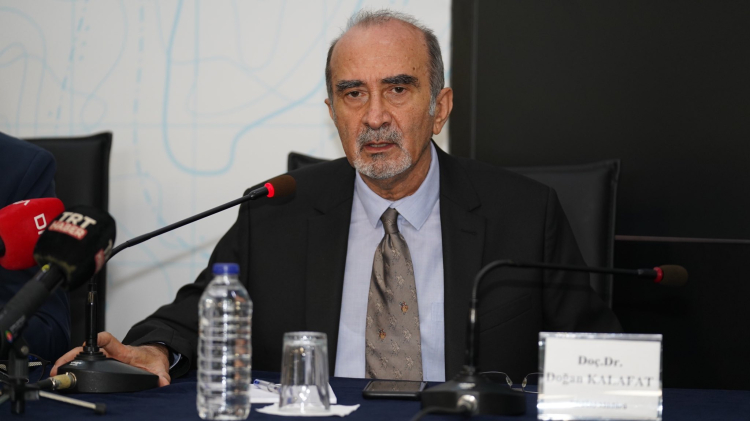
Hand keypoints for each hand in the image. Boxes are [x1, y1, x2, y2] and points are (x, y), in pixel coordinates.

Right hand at [51, 331, 171, 386]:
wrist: (152, 354)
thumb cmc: (152, 358)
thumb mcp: (159, 367)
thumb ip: (162, 375)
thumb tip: (163, 381)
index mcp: (124, 352)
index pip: (112, 341)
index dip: (101, 338)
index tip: (92, 339)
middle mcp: (113, 352)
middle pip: (90, 349)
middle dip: (74, 354)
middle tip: (61, 363)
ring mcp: (106, 356)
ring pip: (84, 354)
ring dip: (70, 360)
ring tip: (57, 369)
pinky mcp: (103, 360)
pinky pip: (85, 360)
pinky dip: (73, 364)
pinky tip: (64, 371)